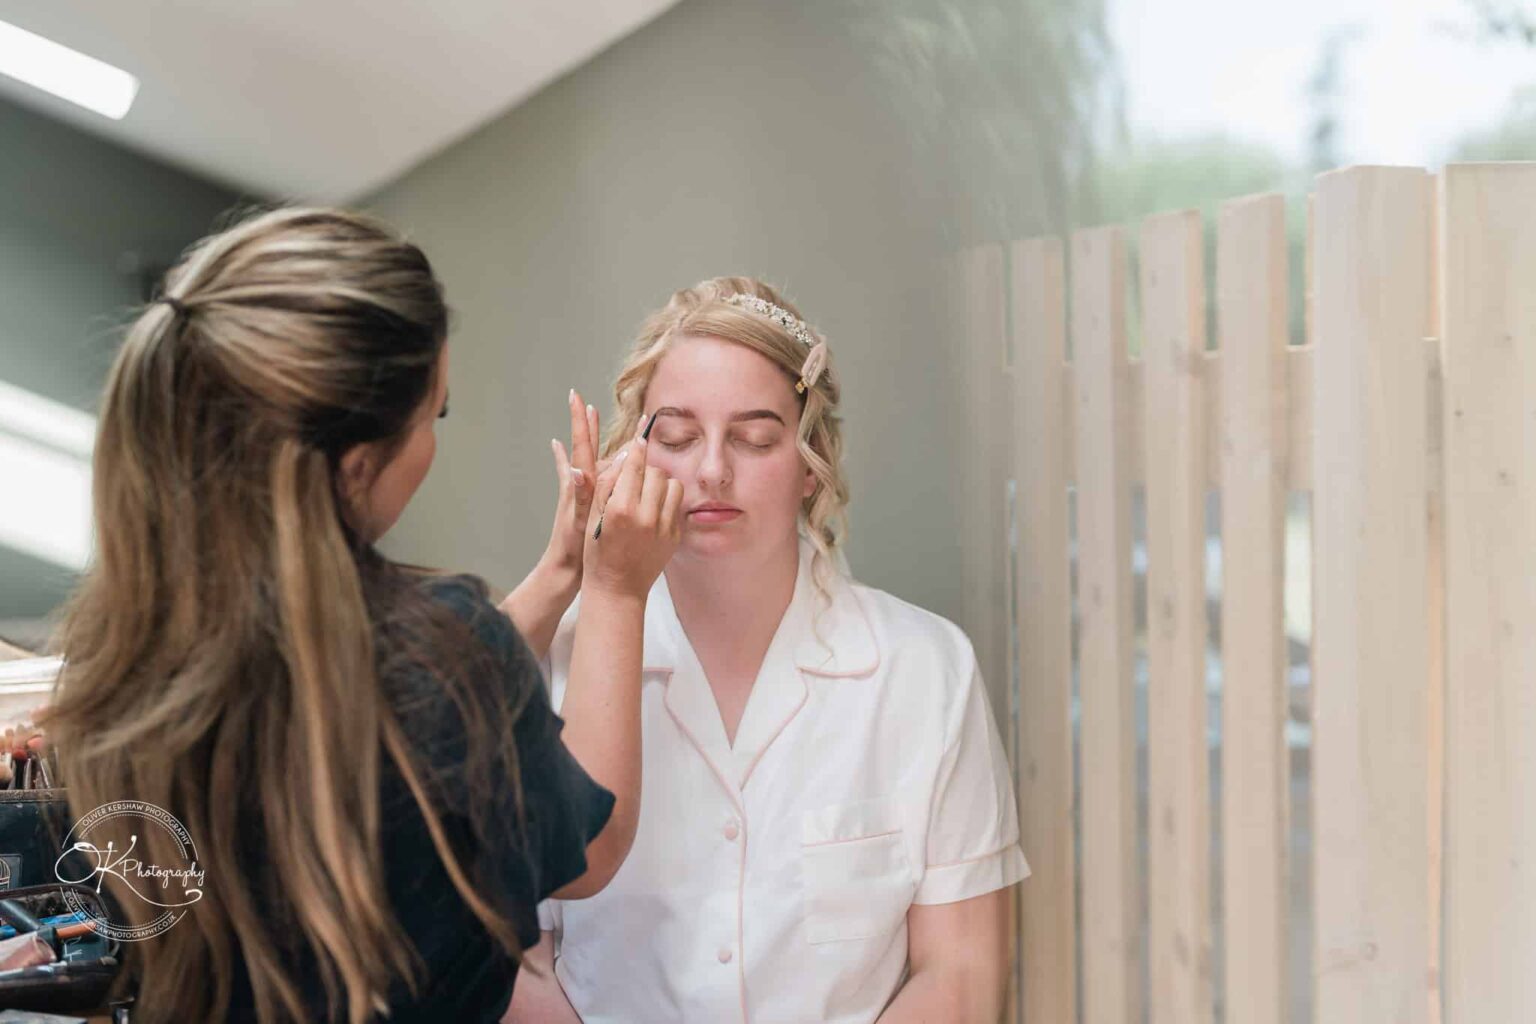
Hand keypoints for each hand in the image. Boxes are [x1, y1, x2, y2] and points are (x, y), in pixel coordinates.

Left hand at [541, 389, 603, 577]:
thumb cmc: (573, 549)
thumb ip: (581, 496)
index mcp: (580, 485)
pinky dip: (575, 461)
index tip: (580, 399)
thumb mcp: (580, 522)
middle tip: (584, 402)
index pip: (582, 447)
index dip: (582, 424)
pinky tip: (568, 454)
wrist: (563, 571)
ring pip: (589, 459)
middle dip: (586, 425)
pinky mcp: (581, 503)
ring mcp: (579, 494)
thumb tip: (578, 469)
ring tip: (590, 416)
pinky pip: (583, 476)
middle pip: (585, 447)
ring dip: (590, 438)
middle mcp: (578, 485)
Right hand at [582, 415, 683, 600]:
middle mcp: (645, 517)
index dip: (637, 448)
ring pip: (671, 485)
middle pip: (655, 472)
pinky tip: (653, 510)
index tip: (640, 437)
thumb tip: (621, 456)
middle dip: (645, 470)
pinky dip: (667, 501)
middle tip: (635, 478)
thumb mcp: (591, 517)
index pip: (634, 466)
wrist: (617, 588)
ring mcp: (663, 527)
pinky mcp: (675, 536)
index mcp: (621, 509)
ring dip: (660, 484)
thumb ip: (606, 485)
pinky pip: (677, 504)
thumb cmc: (598, 552)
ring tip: (646, 493)